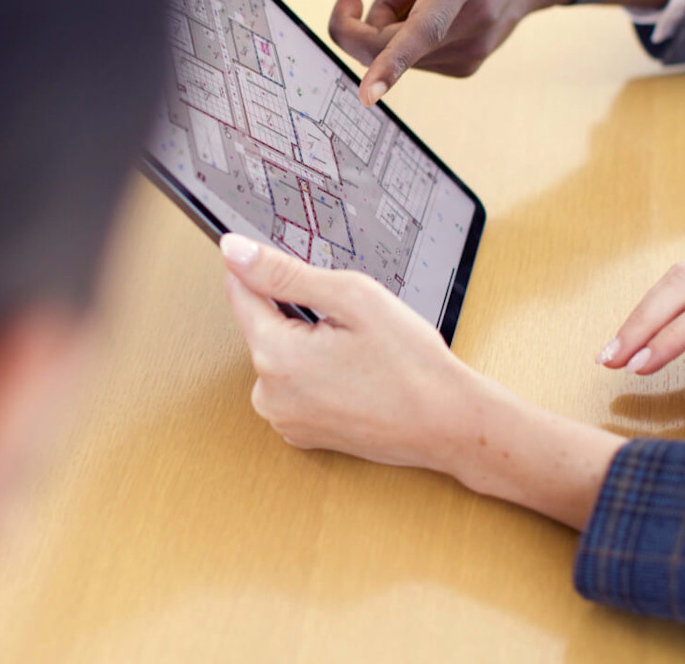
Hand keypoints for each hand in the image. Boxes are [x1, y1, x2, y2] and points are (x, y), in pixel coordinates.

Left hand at [218, 232, 628, 529]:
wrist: (448, 423)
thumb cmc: (411, 363)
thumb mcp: (351, 297)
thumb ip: (285, 273)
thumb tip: (236, 251)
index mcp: (275, 356)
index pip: (240, 292)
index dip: (263, 270)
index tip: (294, 269)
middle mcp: (268, 395)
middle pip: (263, 326)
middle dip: (298, 312)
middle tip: (348, 321)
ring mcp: (284, 419)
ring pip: (280, 356)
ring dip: (308, 344)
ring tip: (356, 352)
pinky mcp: (300, 433)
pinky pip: (294, 386)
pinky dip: (316, 374)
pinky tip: (354, 376)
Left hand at [298, 0, 577, 105]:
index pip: (425, 26)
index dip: (392, 60)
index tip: (369, 94)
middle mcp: (473, 19)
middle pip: (386, 46)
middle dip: (357, 20)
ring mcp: (474, 49)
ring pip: (393, 55)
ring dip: (386, 22)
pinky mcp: (468, 66)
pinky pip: (410, 62)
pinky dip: (404, 37)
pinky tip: (435, 7)